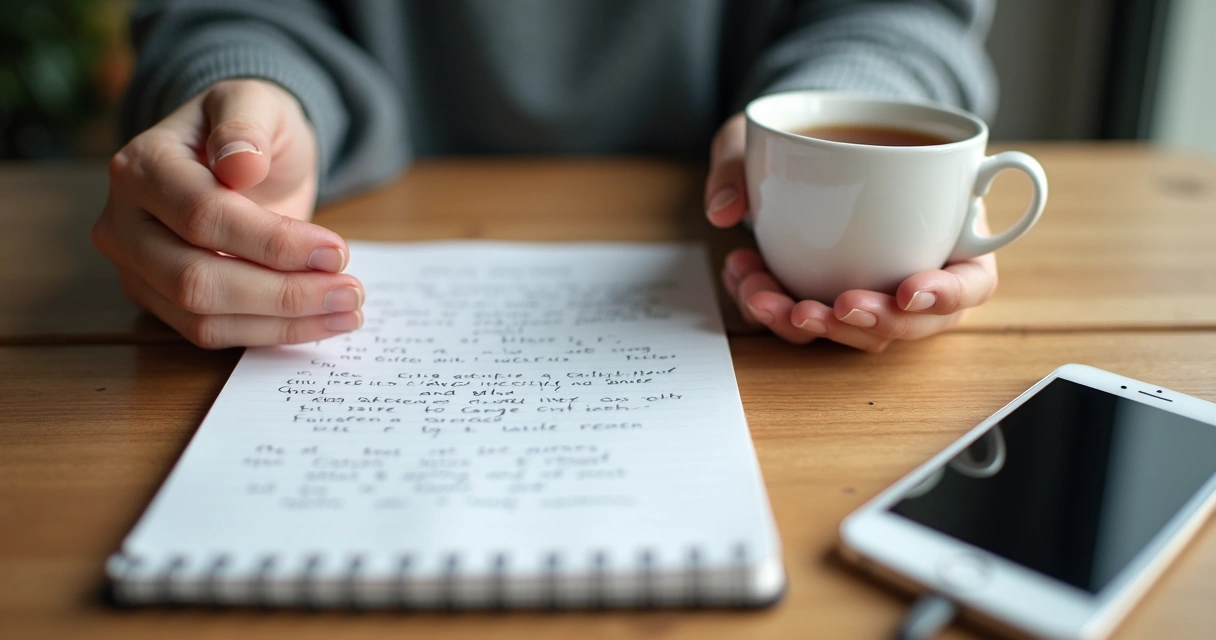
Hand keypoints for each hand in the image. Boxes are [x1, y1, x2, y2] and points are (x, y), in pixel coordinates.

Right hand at [93, 79, 363, 347]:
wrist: (241, 158)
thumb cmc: (250, 130)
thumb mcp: (256, 103)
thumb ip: (245, 126)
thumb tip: (240, 164)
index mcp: (141, 168)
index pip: (203, 216)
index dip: (273, 241)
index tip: (336, 251)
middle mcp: (124, 224)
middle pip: (195, 280)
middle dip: (282, 293)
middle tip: (351, 290)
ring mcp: (136, 269)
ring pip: (203, 317)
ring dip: (283, 322)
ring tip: (348, 309)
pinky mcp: (160, 302)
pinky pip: (211, 333)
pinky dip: (272, 333)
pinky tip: (323, 320)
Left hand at [704, 113, 997, 351]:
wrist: (801, 141)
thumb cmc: (817, 131)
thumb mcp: (780, 124)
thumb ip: (746, 157)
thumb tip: (724, 209)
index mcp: (949, 223)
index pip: (973, 279)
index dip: (948, 294)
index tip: (907, 289)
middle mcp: (919, 266)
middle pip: (911, 323)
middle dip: (861, 325)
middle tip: (813, 309)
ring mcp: (875, 288)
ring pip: (856, 333)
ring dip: (805, 325)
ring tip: (759, 294)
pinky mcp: (829, 300)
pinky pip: (808, 322)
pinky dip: (772, 309)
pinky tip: (743, 279)